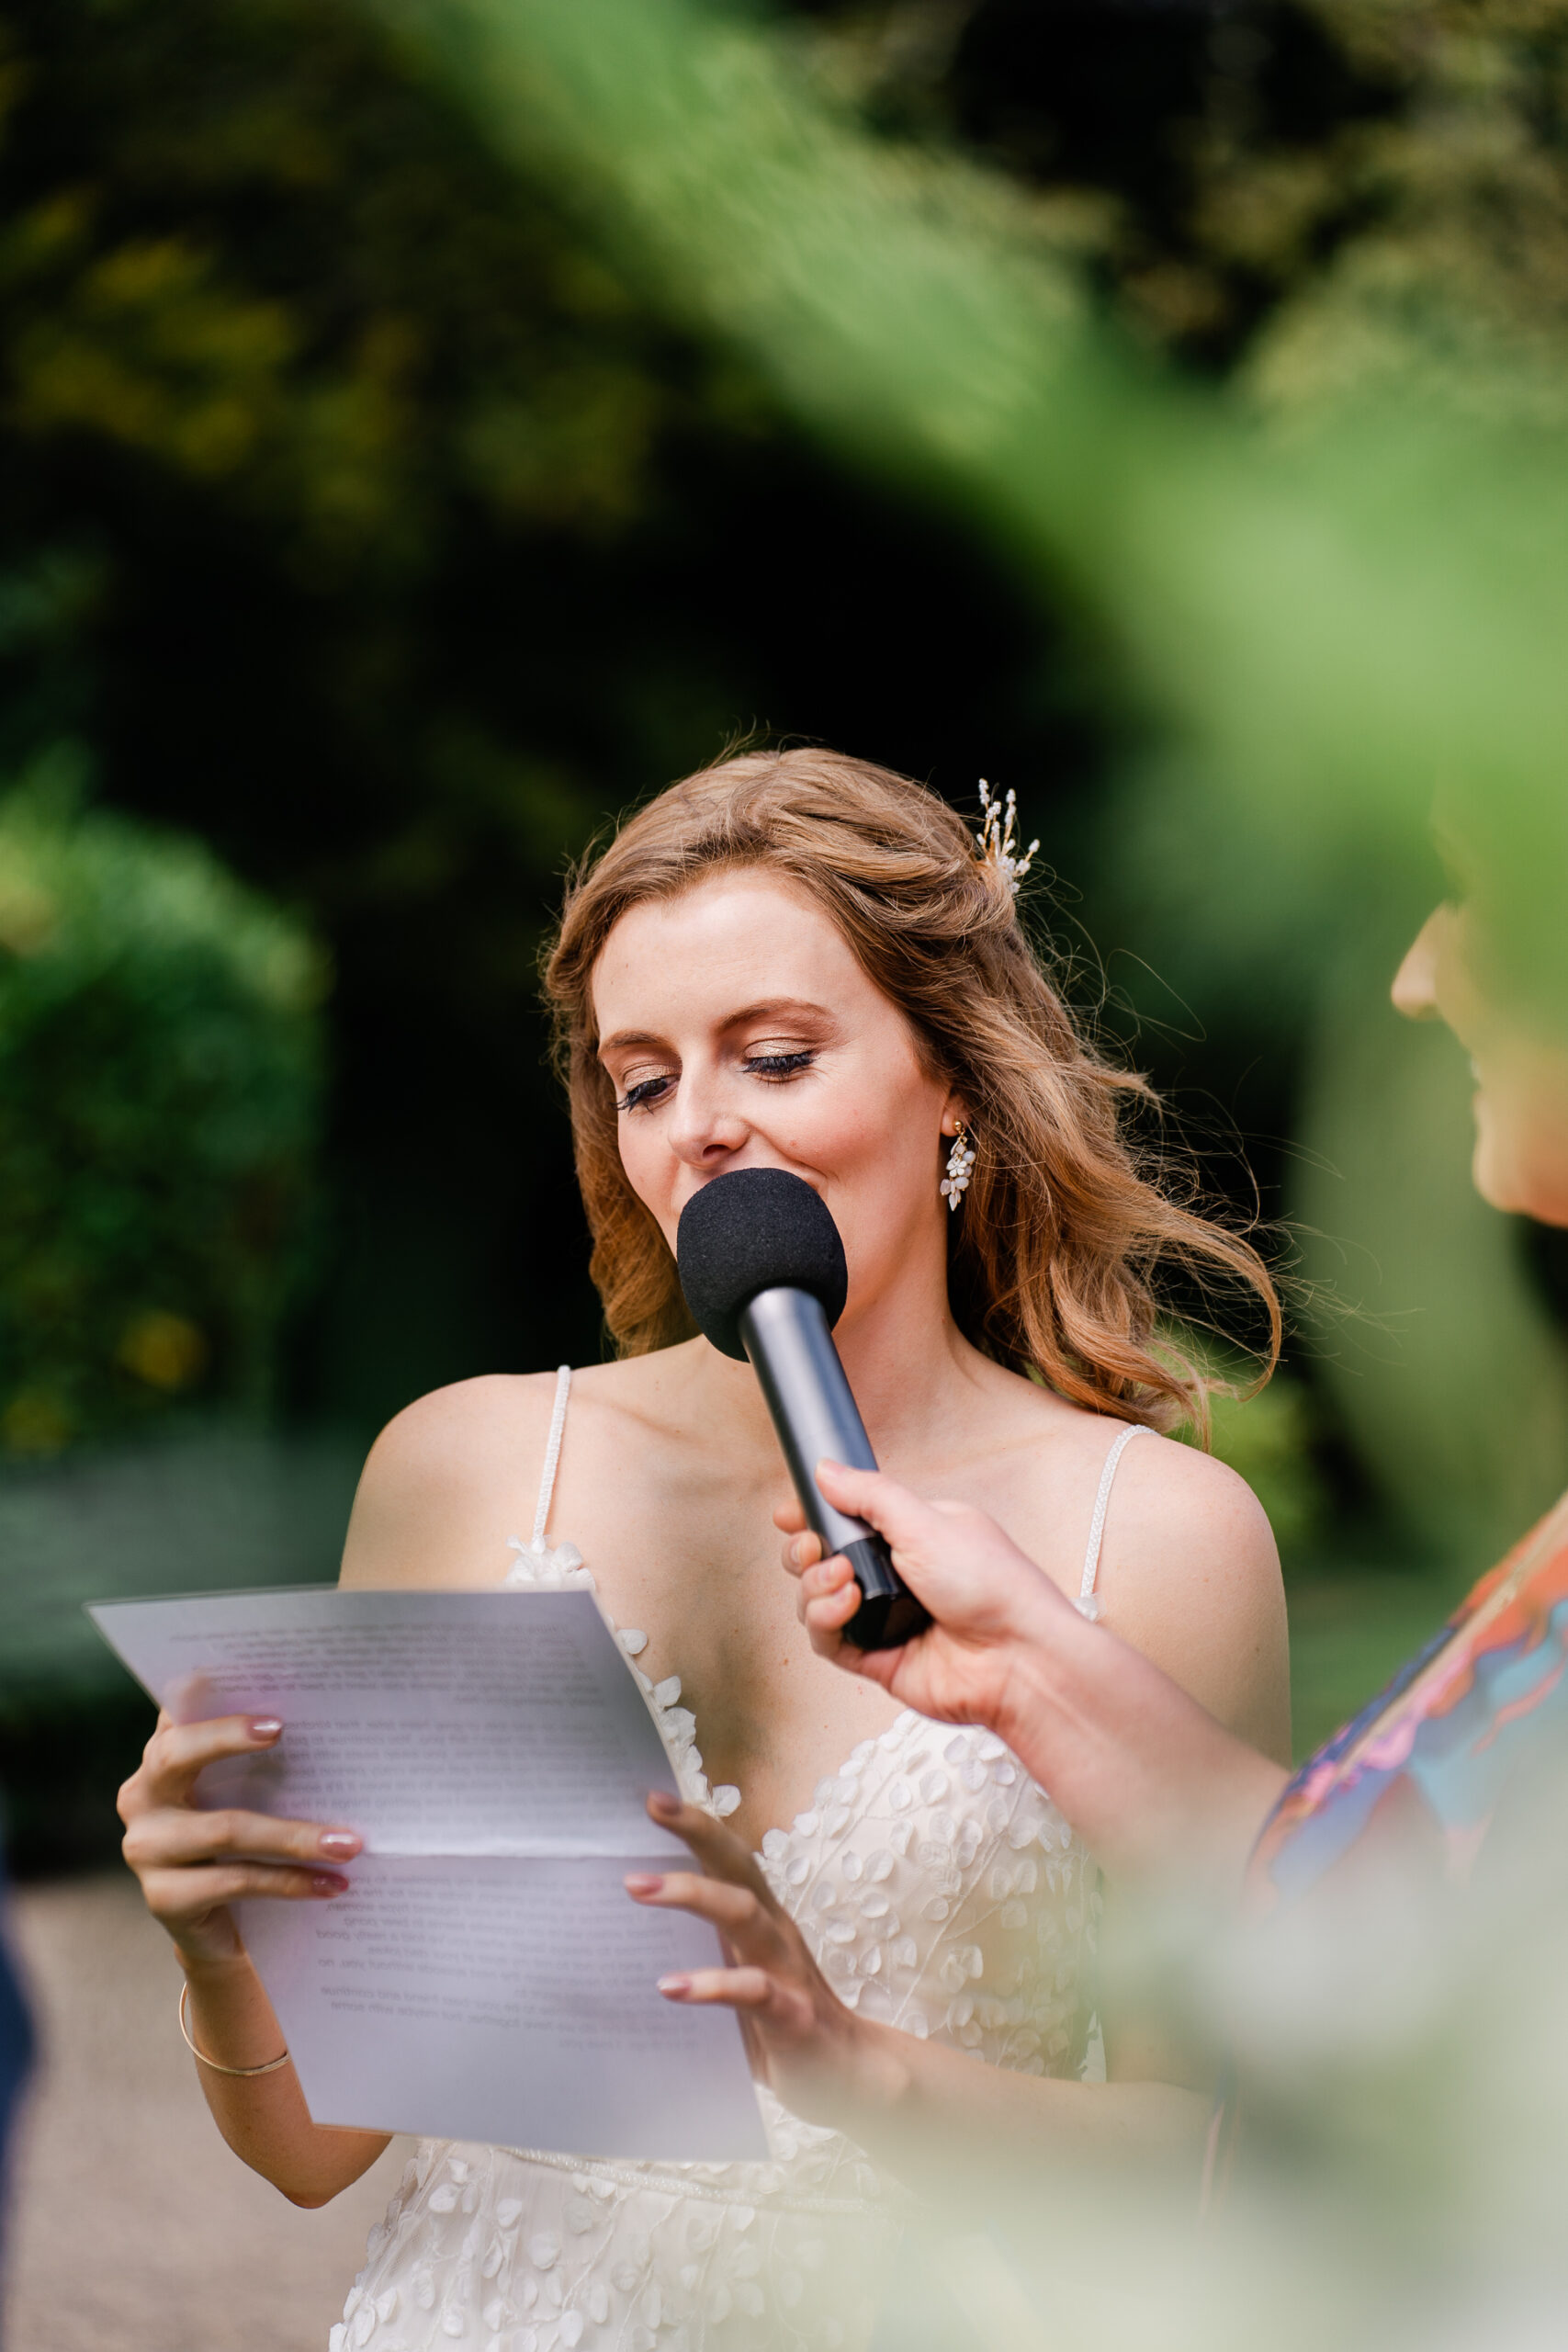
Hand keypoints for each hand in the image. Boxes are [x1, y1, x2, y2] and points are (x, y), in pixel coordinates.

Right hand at [118, 1713, 361, 1969]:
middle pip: (176, 1755)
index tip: (233, 1673)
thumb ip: (262, 1762)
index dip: (196, 1689)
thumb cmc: (242, 1846)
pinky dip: (290, 1881)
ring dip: (295, 1836)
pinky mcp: (164, 1898)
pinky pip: (237, 1881)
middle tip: (280, 1729)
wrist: (219, 1931)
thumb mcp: (249, 1796)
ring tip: (347, 1843)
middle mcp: (143, 1797)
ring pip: (225, 1829)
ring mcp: (145, 1849)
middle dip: (227, 1736)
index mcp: (162, 1759)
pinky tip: (330, 1883)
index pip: (176, 1712)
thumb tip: (323, 1723)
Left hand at [626, 1792, 908, 2134]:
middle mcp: (775, 1932)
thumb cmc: (780, 2022)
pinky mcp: (792, 2015)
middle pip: (738, 1867)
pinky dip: (710, 1985)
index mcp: (761, 1919)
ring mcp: (785, 1970)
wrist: (850, 2079)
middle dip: (696, 1832)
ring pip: (743, 1914)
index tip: (651, 1796)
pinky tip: (669, 1987)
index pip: (728, 1858)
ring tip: (638, 1887)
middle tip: (650, 1808)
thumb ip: (699, 1952)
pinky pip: (752, 1990)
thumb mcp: (737, 1977)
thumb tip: (621, 1939)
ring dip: (690, 1894)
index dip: (696, 1824)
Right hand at [775, 1460, 1078, 1750]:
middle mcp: (895, 1576)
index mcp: (913, 1536)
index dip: (814, 1517)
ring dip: (815, 1586)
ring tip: (843, 1581)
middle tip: (811, 1546)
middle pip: (822, 1560)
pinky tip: (846, 1607)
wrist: (1019, 1658)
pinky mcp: (876, 1658)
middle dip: (805, 1551)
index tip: (789, 1513)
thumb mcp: (928, 1522)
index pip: (849, 1521)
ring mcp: (884, 1618)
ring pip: (817, 1599)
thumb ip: (871, 1496)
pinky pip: (827, 1640)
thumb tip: (827, 1470)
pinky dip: (825, 1621)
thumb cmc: (994, 1586)